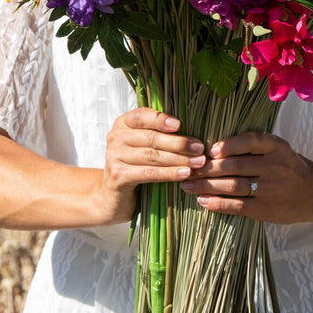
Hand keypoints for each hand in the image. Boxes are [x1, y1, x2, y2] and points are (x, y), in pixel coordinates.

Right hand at [96, 108, 206, 225]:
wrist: (113, 197)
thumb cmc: (135, 167)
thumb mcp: (143, 146)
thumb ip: (159, 135)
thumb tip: (192, 130)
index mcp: (123, 123)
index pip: (142, 115)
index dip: (161, 119)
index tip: (180, 125)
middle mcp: (116, 137)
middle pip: (151, 137)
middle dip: (179, 143)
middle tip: (200, 148)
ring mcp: (114, 156)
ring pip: (152, 155)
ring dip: (179, 159)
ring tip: (198, 162)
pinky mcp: (118, 176)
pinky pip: (149, 173)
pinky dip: (169, 173)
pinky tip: (184, 174)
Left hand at [183, 131, 312, 224]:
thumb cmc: (288, 166)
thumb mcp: (279, 149)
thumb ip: (254, 146)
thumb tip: (214, 148)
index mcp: (278, 147)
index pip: (253, 141)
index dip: (230, 145)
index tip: (211, 150)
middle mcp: (275, 166)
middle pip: (236, 166)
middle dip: (207, 168)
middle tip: (186, 168)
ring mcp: (271, 189)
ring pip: (233, 186)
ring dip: (207, 186)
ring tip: (187, 185)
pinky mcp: (266, 209)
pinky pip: (238, 206)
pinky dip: (218, 203)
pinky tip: (203, 201)